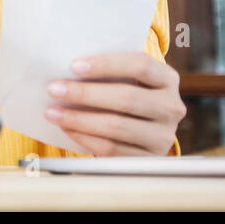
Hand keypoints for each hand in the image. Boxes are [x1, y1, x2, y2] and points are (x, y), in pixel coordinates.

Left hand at [46, 52, 184, 155]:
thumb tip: (62, 66)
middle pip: (127, 98)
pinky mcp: (149, 158)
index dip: (106, 64)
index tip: (73, 66)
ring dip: (78, 119)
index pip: (141, 65)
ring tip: (52, 112)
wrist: (141, 131)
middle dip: (85, 93)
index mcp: (167, 78)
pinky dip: (84, 137)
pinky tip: (66, 128)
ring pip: (117, 126)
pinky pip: (113, 149)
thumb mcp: (124, 79)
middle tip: (53, 89)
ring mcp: (164, 136)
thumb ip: (105, 72)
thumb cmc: (123, 94)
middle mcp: (172, 107)